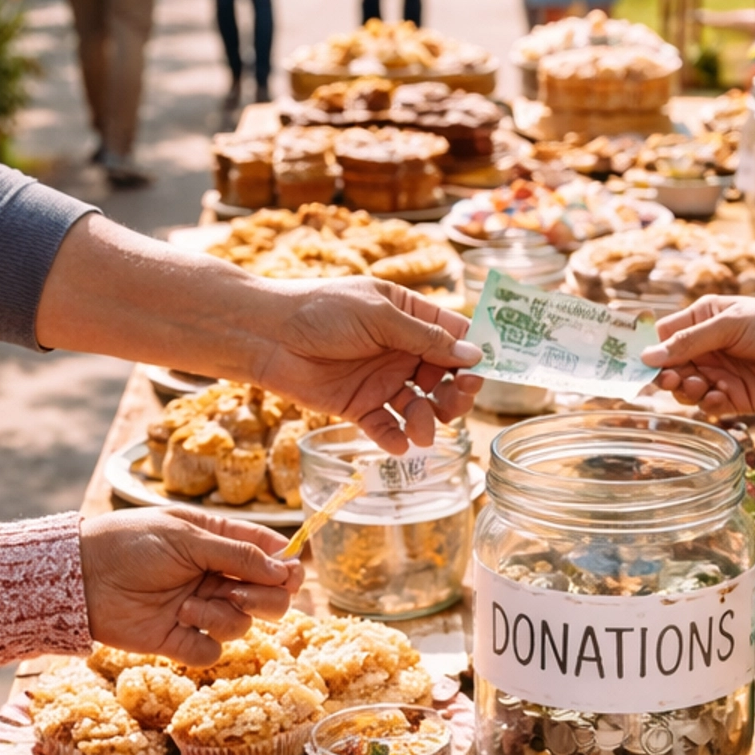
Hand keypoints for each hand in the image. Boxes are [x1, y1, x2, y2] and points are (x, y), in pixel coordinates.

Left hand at [79, 507, 304, 667]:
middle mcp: (215, 577)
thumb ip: (238, 554)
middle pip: (270, 596)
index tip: (288, 574)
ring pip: (244, 625)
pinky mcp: (181, 639)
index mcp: (219, 543)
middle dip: (264, 598)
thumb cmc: (129, 543)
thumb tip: (286, 569)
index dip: (287, 567)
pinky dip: (201, 639)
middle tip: (240, 595)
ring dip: (222, 615)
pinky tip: (177, 622)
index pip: (270, 556)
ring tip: (188, 606)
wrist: (81, 577)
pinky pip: (212, 649)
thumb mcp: (186, 538)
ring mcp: (200, 609)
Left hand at [263, 277, 481, 452]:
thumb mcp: (379, 315)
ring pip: (421, 406)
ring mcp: (381, 380)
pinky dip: (396, 438)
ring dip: (429, 421)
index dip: (474, 354)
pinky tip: (399, 444)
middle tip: (455, 403)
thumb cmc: (321, 310)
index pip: (454, 336)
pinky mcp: (360, 407)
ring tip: (423, 430)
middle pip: (445, 377)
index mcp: (408, 317)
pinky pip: (387, 427)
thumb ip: (425, 338)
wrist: (268, 336)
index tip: (486, 370)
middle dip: (456, 394)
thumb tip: (473, 355)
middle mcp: (400, 351)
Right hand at [644, 296, 754, 416]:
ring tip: (696, 385)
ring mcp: (720, 375)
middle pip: (670, 367)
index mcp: (703, 321)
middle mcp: (708, 349)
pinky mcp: (735, 398)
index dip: (649, 349)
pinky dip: (708, 403)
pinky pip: (709, 405)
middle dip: (666, 375)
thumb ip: (689, 341)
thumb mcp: (729, 324)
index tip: (635, 362)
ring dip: (685, 390)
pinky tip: (718, 396)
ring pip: (685, 389)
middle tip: (669, 379)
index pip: (664, 336)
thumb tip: (648, 356)